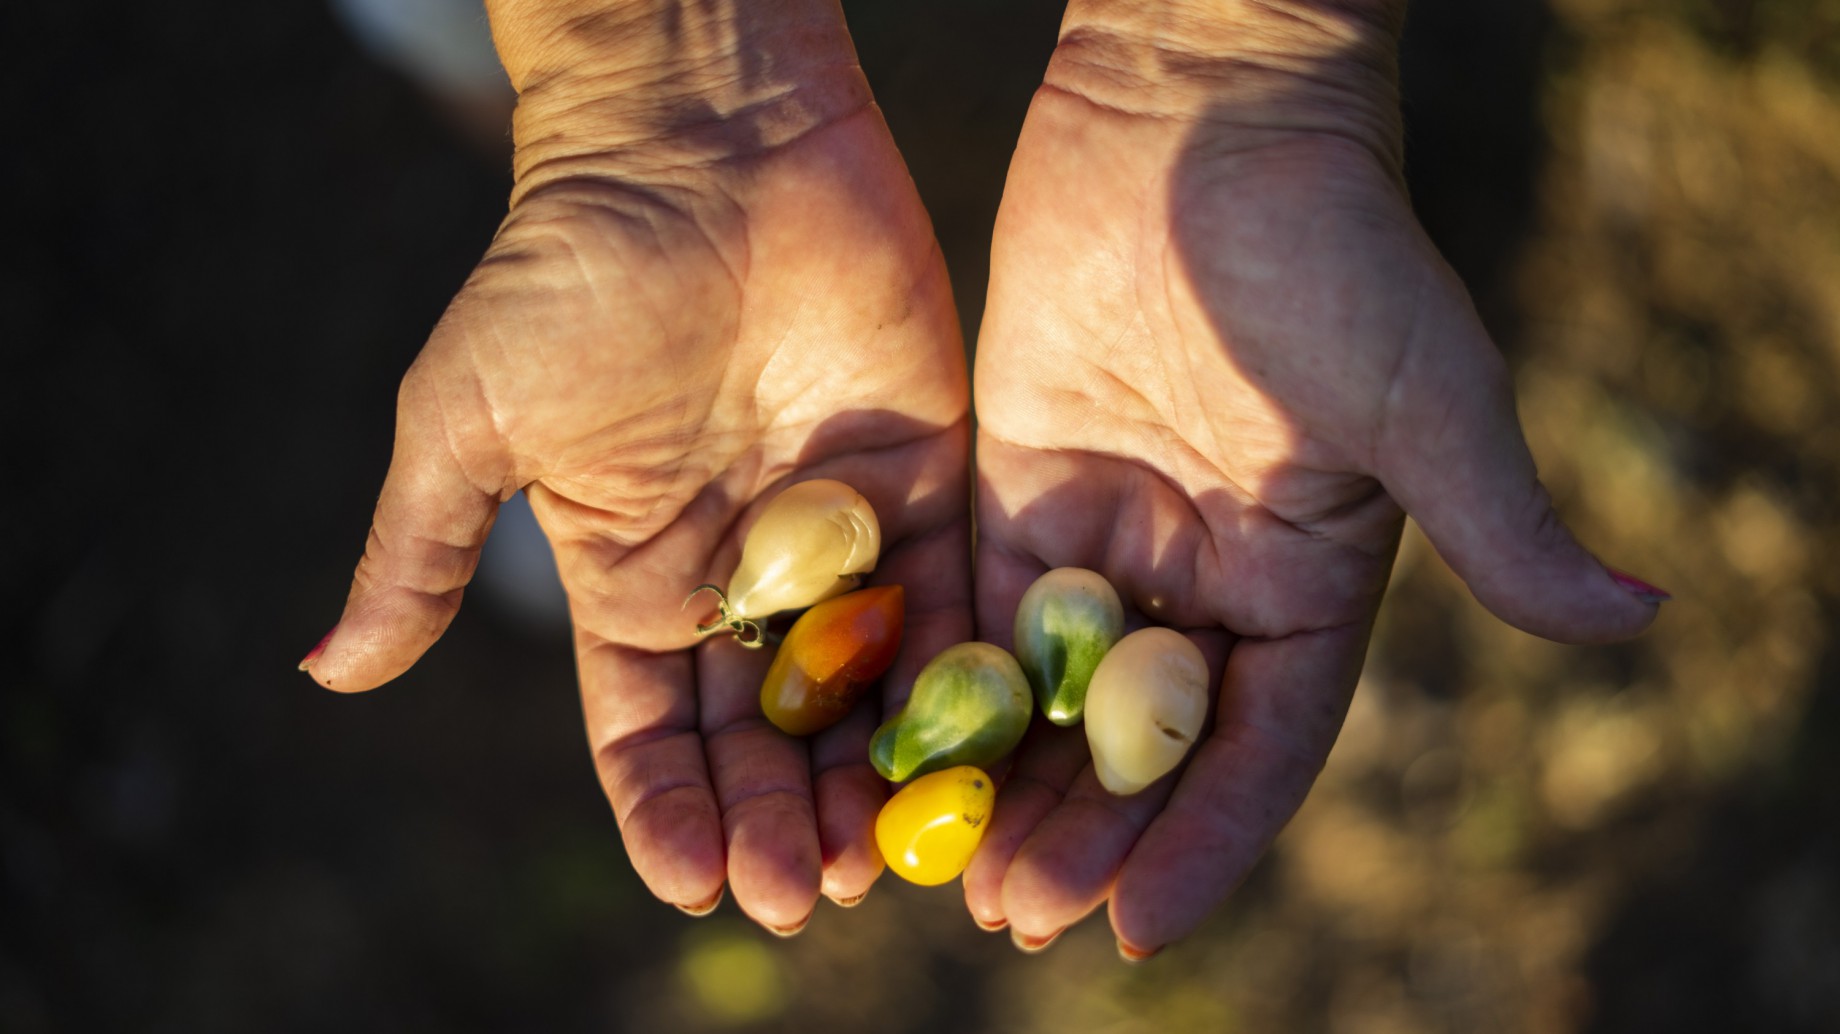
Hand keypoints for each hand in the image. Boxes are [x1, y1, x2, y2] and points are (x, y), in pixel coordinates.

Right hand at [301, 0, 970, 931]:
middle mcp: (739, 583)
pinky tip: (971, 759)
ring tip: (878, 861)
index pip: (649, 734)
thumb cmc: (567, 270)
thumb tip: (325, 674)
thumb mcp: (469, 418)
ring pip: (861, 696)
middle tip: (806, 895)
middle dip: (779, 821)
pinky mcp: (926, 488)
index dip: (667, 815)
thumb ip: (420, 548)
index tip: (694, 884)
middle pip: (764, 737)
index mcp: (633, 583)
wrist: (703, 139)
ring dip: (869, 784)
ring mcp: (839, 542)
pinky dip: (957, 686)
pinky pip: (950, 605)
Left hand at [965, 0, 1663, 955]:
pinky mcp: (1017, 484)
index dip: (1199, 844)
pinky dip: (938, 679)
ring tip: (941, 864)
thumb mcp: (1424, 394)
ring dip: (998, 780)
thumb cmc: (1332, 247)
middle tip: (1007, 910)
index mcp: (1308, 588)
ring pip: (1046, 692)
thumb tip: (1637, 616)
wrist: (1200, 115)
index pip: (1256, 749)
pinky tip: (886, 745)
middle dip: (1079, 832)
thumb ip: (1497, 519)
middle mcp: (1206, 581)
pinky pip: (972, 604)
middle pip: (1137, 744)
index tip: (1133, 930)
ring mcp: (1107, 537)